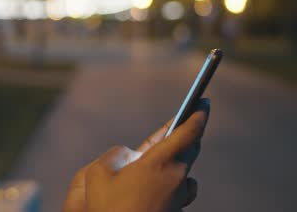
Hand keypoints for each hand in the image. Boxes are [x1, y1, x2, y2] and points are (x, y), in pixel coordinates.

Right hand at [63, 99, 208, 211]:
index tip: (205, 102)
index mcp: (159, 163)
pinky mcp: (177, 210)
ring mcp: (179, 197)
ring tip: (171, 152)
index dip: (198, 114)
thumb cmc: (110, 208)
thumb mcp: (98, 175)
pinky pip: (182, 189)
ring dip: (181, 159)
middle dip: (190, 133)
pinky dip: (176, 180)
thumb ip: (114, 155)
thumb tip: (128, 154)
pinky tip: (167, 183)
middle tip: (191, 119)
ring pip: (186, 171)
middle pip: (191, 149)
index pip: (187, 132)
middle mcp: (176, 179)